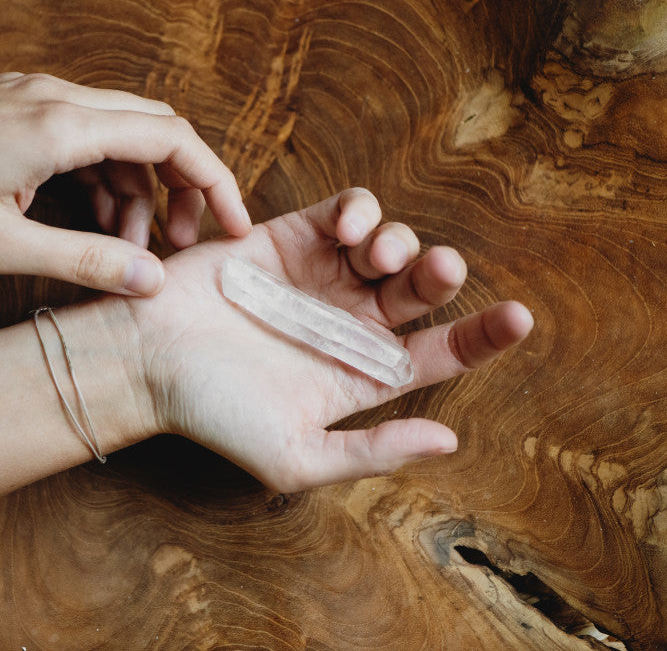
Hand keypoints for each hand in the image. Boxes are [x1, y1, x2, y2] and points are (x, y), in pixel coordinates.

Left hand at [0, 72, 250, 294]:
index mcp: (62, 125)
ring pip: (121, 136)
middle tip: (179, 243)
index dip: (215, 183)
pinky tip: (90, 221)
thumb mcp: (0, 245)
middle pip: (156, 130)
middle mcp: (57, 98)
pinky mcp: (18, 107)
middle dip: (181, 187)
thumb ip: (86, 262)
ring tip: (125, 246)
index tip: (234, 226)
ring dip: (137, 189)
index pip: (173, 139)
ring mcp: (36, 97)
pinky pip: (85, 136)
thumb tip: (153, 282)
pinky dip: (103, 178)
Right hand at [118, 188, 532, 490]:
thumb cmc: (215, 413)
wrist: (147, 359)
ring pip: (392, 243)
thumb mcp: (296, 455)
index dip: (484, 335)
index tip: (519, 317)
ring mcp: (324, 277)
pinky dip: (361, 210)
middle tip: (434, 271)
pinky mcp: (294, 236)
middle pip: (423, 290)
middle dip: (440, 275)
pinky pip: (347, 210)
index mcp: (362, 373)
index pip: (441, 353)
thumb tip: (449, 442)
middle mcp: (352, 322)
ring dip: (400, 242)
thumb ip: (373, 450)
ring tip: (373, 256)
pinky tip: (349, 229)